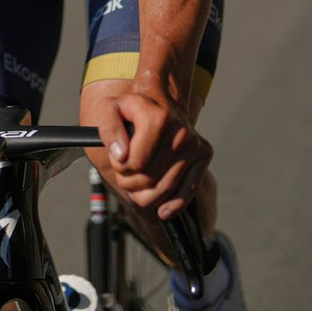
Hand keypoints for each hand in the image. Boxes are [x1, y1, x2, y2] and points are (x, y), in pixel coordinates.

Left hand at [94, 89, 211, 221]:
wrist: (159, 100)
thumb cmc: (131, 108)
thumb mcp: (109, 109)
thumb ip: (108, 129)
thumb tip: (121, 155)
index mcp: (157, 118)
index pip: (137, 162)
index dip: (121, 168)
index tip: (117, 161)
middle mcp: (181, 132)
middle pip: (151, 177)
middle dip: (131, 183)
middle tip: (124, 176)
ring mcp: (195, 145)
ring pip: (168, 188)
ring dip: (147, 196)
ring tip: (136, 187)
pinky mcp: (203, 155)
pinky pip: (189, 189)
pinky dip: (174, 204)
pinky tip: (163, 210)